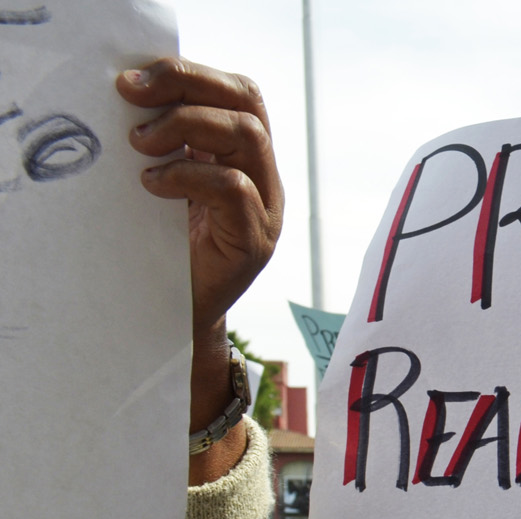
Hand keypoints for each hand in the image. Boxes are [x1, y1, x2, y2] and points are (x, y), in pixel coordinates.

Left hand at [116, 59, 282, 481]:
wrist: (175, 320)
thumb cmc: (167, 252)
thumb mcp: (170, 185)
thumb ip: (172, 145)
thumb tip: (135, 95)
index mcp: (249, 161)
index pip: (241, 94)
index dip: (192, 74)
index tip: (135, 78)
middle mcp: (267, 182)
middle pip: (249, 104)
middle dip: (187, 87)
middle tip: (132, 96)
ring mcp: (267, 212)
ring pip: (248, 137)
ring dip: (186, 127)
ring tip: (140, 144)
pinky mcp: (253, 244)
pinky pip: (232, 188)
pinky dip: (187, 175)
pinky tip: (153, 184)